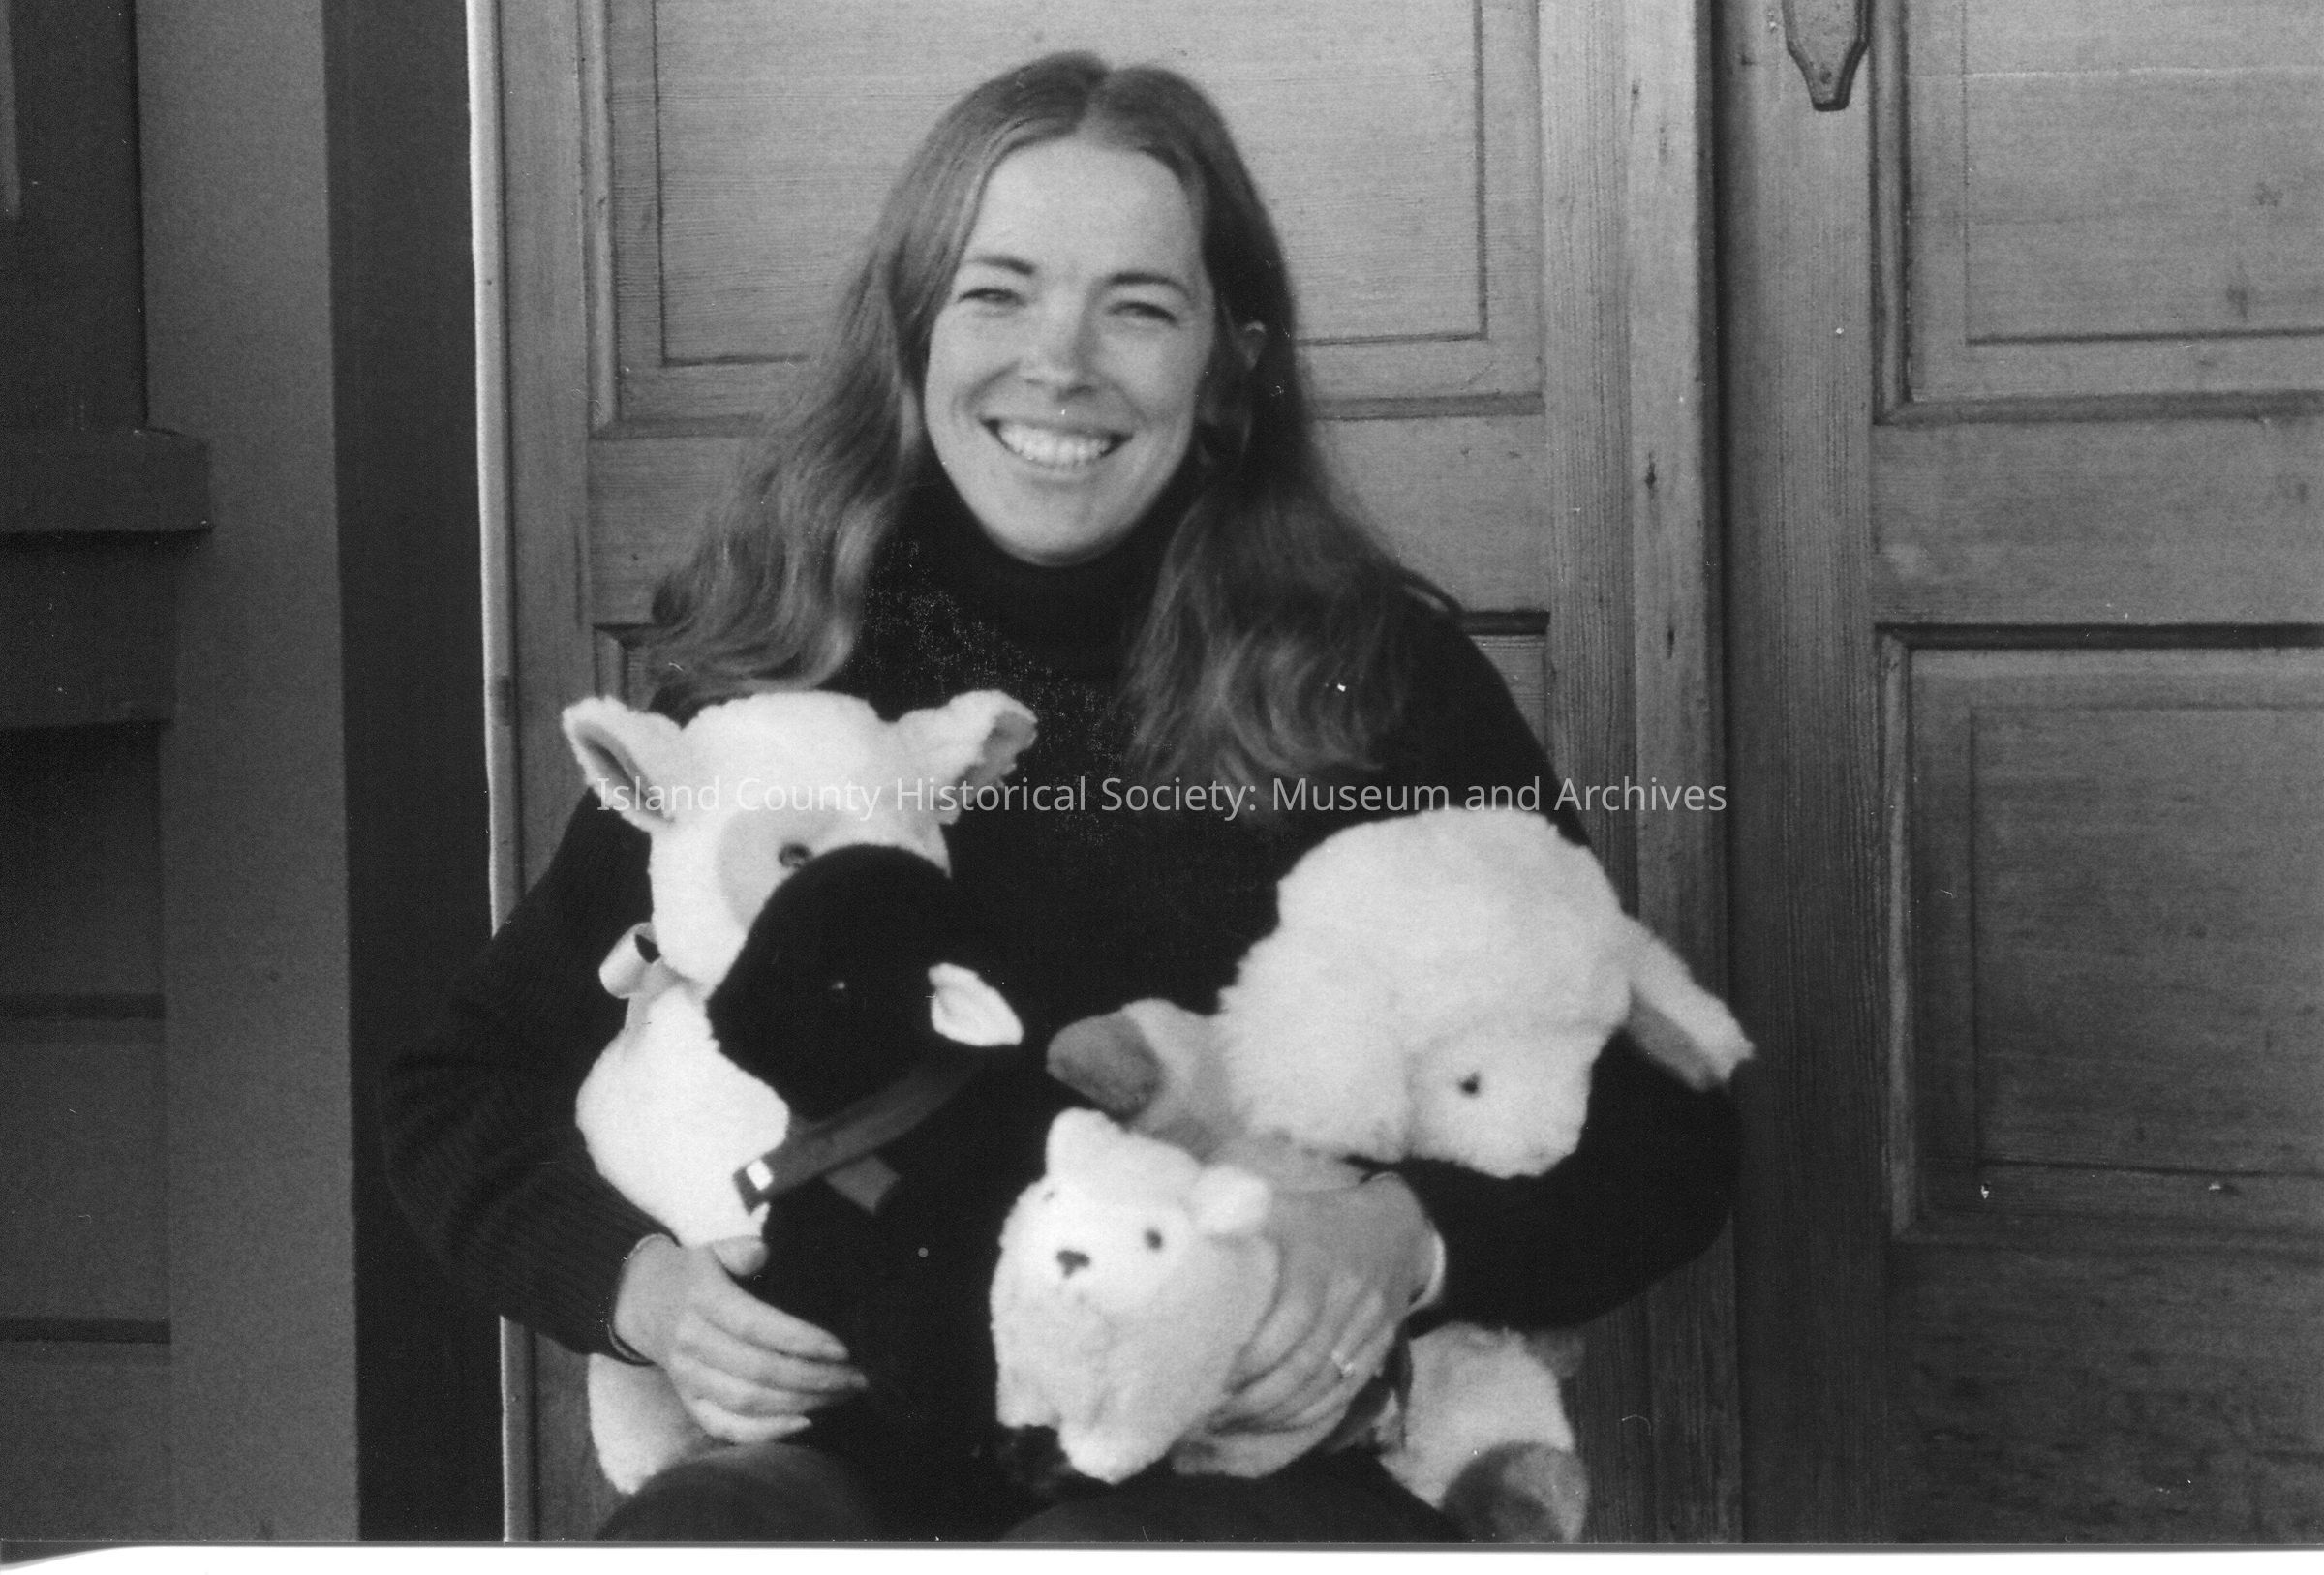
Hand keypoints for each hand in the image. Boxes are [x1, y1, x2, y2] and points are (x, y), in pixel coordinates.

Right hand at [612, 1235, 866, 1443]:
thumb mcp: (713, 1250)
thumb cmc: (694, 1274)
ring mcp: (687, 1377)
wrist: (640, 1302)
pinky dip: (764, 1432)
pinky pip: (725, 1427)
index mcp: (702, 1301)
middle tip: (855, 1379)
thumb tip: (764, 1252)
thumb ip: (740, 1249)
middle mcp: (692, 1343)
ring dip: (800, 1405)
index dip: (800, 1340)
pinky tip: (805, 1423)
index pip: (755, 1326)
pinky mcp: (688, 1401)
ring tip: (841, 1397)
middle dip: (814, 1379)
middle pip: (758, 1371)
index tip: (842, 1349)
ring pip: (746, 1403)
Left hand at [1209, 1173, 1435, 1438]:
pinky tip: (1270, 1423)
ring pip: (1323, 1385)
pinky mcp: (1379, 1349)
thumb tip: (1178, 1225)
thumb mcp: (1277, 1206)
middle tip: (1209, 1412)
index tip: (1211, 1375)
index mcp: (1319, 1258)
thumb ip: (1230, 1211)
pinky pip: (1343, 1393)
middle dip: (1255, 1397)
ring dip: (1275, 1413)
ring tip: (1229, 1423)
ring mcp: (1370, 1326)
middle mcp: (1349, 1295)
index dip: (1252, 1356)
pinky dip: (1305, 1416)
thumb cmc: (1316, 1220)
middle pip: (1305, 1362)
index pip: (1291, 1319)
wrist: (1396, 1228)